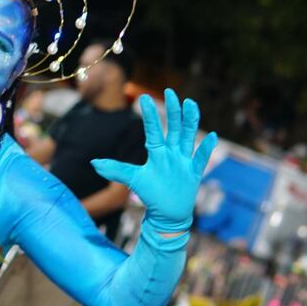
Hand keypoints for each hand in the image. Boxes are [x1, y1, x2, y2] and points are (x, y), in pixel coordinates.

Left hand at [92, 89, 217, 234]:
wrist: (167, 213)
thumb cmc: (151, 194)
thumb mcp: (132, 180)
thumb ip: (115, 170)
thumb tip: (94, 163)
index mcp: (157, 152)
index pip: (152, 130)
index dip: (149, 115)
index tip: (143, 97)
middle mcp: (171, 153)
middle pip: (173, 128)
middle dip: (172, 111)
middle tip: (170, 92)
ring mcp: (183, 161)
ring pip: (188, 137)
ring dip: (190, 121)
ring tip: (190, 104)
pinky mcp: (194, 173)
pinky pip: (201, 158)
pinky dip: (206, 149)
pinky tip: (212, 136)